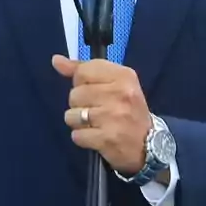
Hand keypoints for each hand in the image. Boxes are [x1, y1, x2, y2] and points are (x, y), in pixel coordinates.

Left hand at [52, 55, 151, 176]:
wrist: (149, 145)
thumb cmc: (128, 109)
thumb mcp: (115, 83)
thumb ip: (84, 70)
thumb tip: (56, 60)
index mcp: (124, 76)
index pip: (83, 71)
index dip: (81, 82)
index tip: (93, 90)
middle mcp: (120, 94)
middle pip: (75, 94)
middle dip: (80, 104)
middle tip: (97, 110)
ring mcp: (113, 117)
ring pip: (72, 115)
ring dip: (79, 123)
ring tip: (95, 124)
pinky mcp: (106, 139)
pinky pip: (76, 135)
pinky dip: (82, 138)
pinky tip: (96, 137)